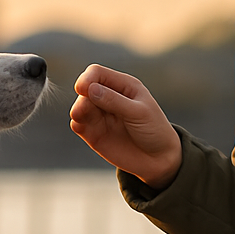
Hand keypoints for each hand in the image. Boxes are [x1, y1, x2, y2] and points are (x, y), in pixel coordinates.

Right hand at [69, 64, 181, 189]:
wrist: (158, 159)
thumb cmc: (154, 130)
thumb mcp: (139, 113)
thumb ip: (115, 101)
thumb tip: (90, 89)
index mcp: (123, 86)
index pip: (97, 73)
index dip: (87, 78)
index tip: (82, 89)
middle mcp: (109, 97)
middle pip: (85, 89)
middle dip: (82, 98)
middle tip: (83, 110)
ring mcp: (100, 115)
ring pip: (80, 105)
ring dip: (78, 110)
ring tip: (80, 117)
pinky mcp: (94, 132)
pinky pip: (78, 123)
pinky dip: (76, 123)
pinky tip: (81, 126)